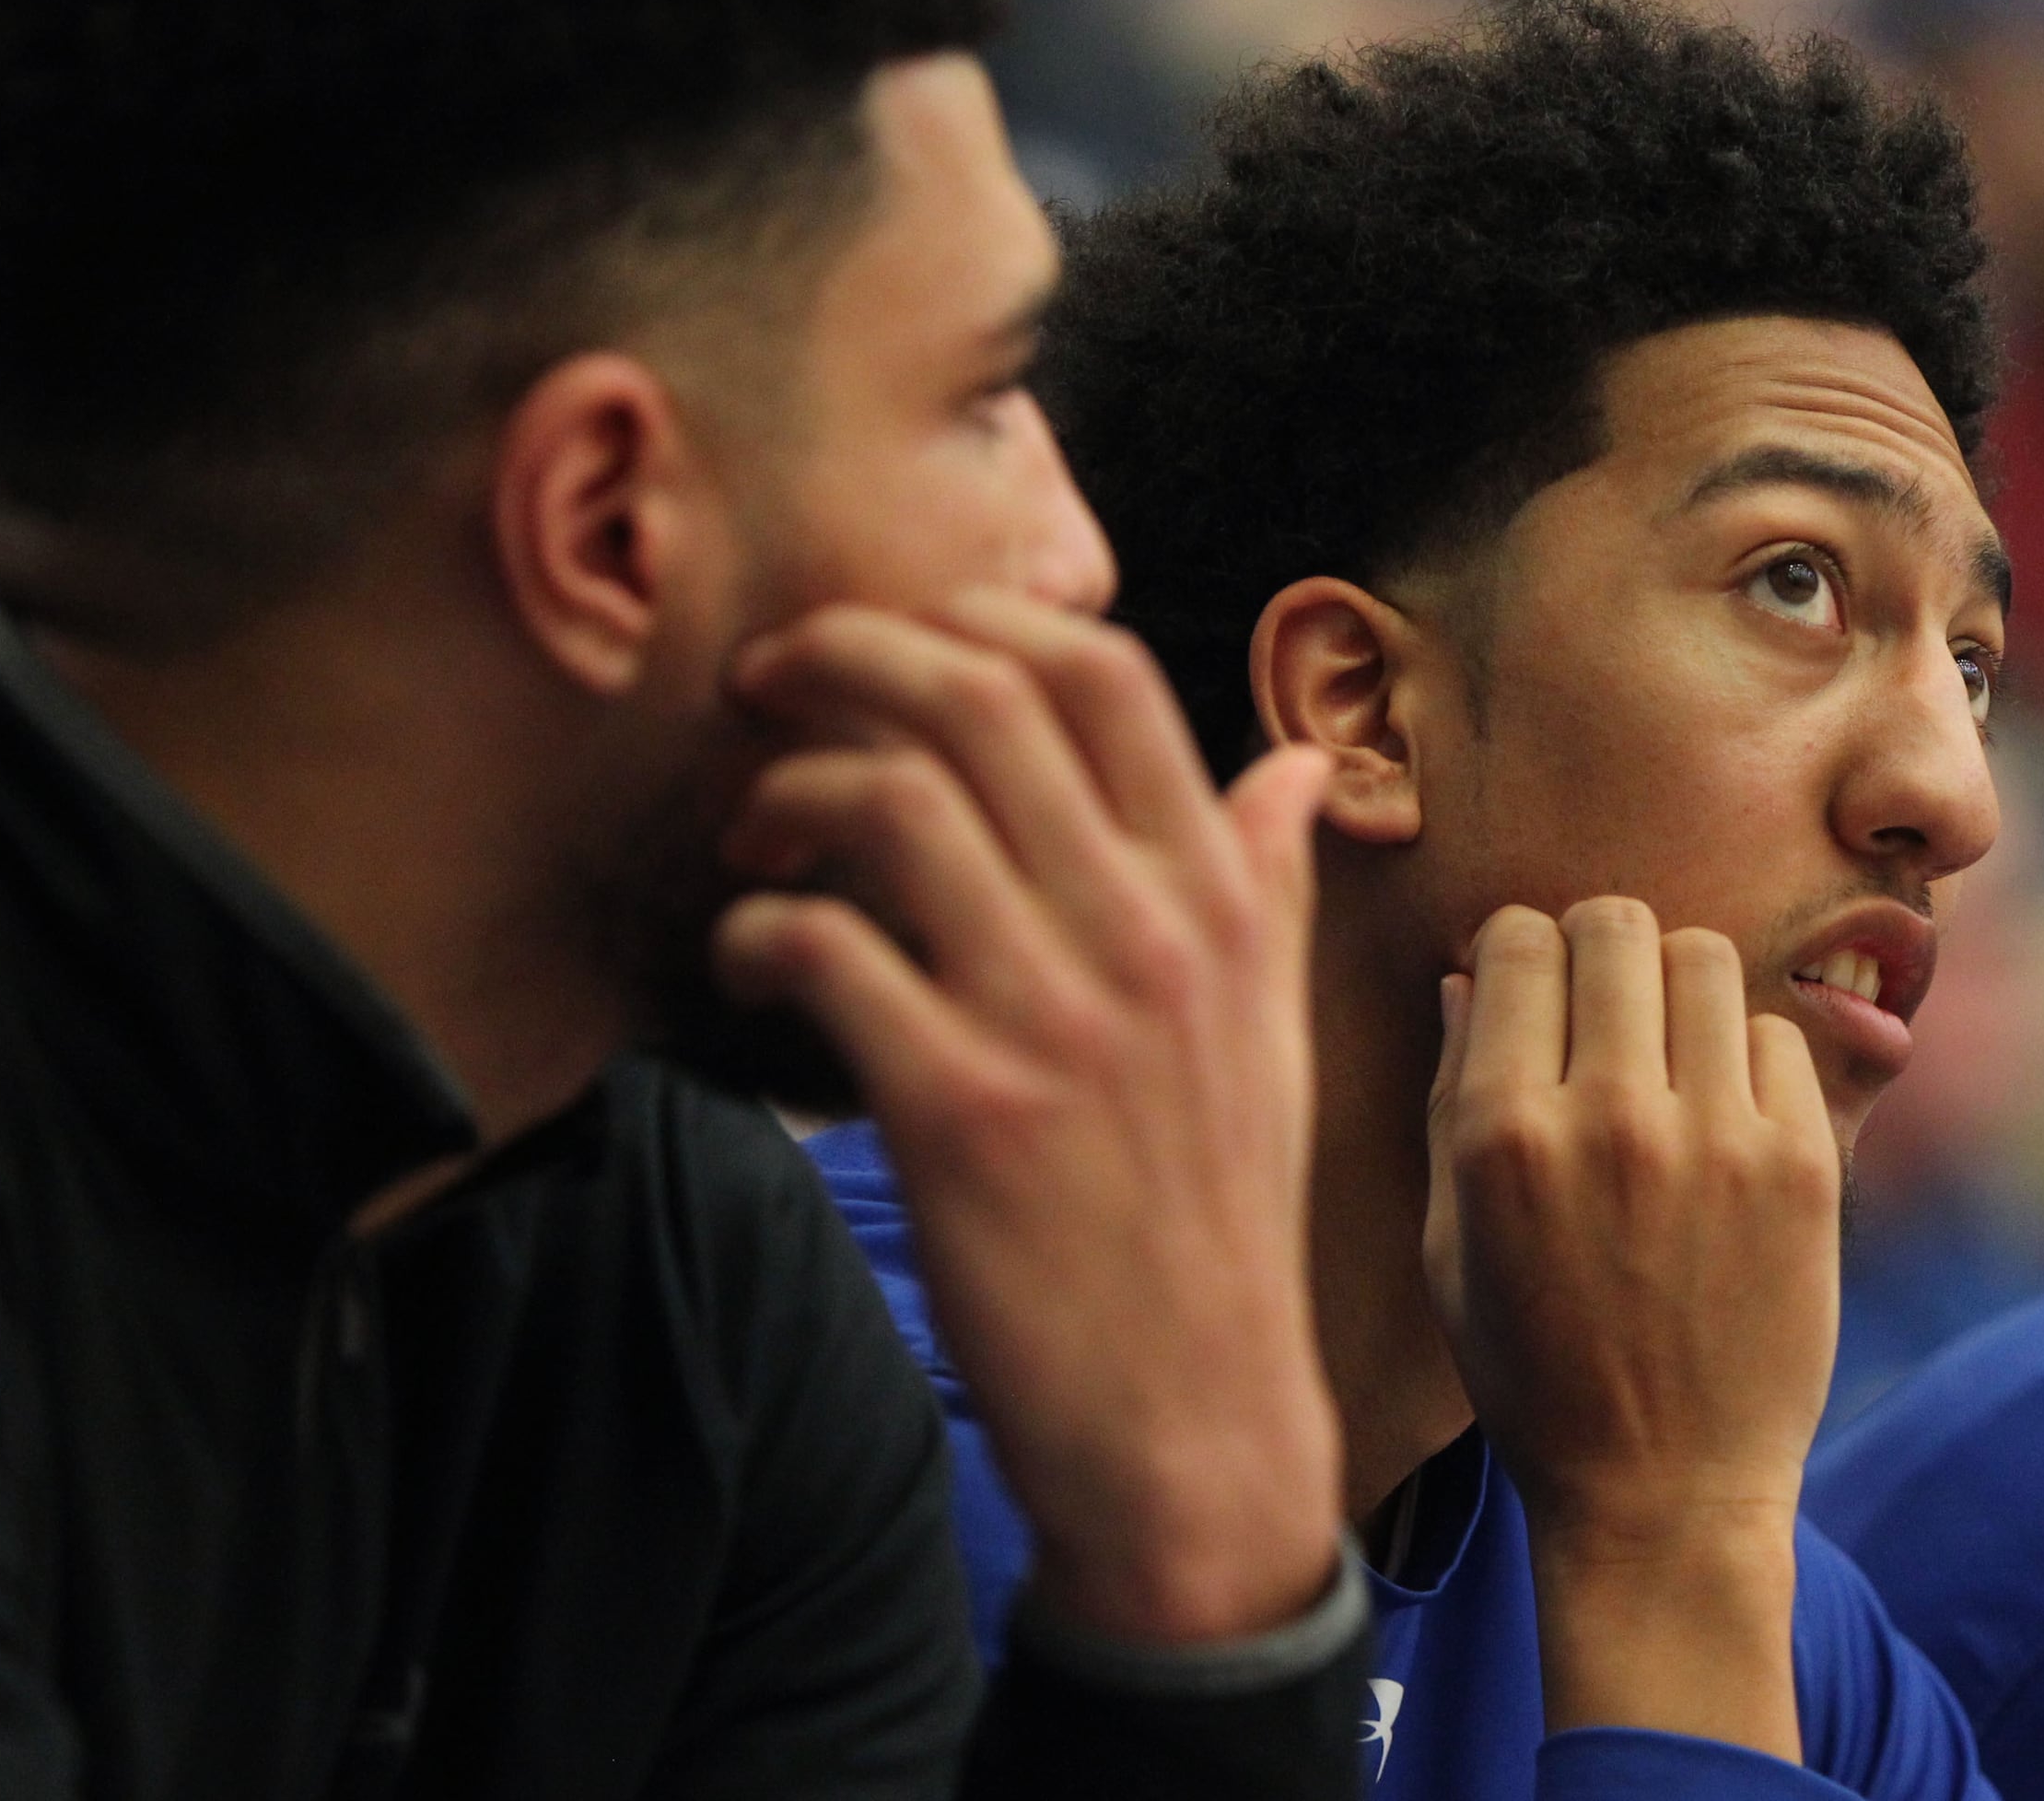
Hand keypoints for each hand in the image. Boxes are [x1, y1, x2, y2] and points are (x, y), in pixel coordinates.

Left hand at [713, 588, 1341, 1645]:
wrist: (1192, 1425)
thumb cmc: (1216, 1223)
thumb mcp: (1274, 1038)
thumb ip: (1268, 886)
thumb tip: (1291, 766)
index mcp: (1221, 905)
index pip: (1106, 675)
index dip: (979, 618)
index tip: (902, 639)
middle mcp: (1148, 938)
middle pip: (978, 702)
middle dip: (843, 656)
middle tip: (768, 682)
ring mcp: (1055, 1023)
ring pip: (891, 803)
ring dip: (789, 792)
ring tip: (754, 834)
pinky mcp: (959, 1114)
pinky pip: (826, 953)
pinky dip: (759, 930)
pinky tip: (752, 959)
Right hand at [1424, 898, 1839, 1758]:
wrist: (1663, 1493)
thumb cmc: (1538, 1373)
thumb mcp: (1452, 1247)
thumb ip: (1453, 1100)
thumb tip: (1468, 978)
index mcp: (1502, 1135)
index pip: (1517, 941)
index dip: (1521, 953)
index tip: (1533, 994)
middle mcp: (1609, 1118)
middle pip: (1616, 924)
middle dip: (1600, 953)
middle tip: (1604, 1015)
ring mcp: (1717, 1139)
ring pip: (1704, 958)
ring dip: (1679, 993)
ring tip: (1669, 1060)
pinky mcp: (1804, 1165)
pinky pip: (1777, 1036)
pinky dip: (1748, 1063)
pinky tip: (1725, 1126)